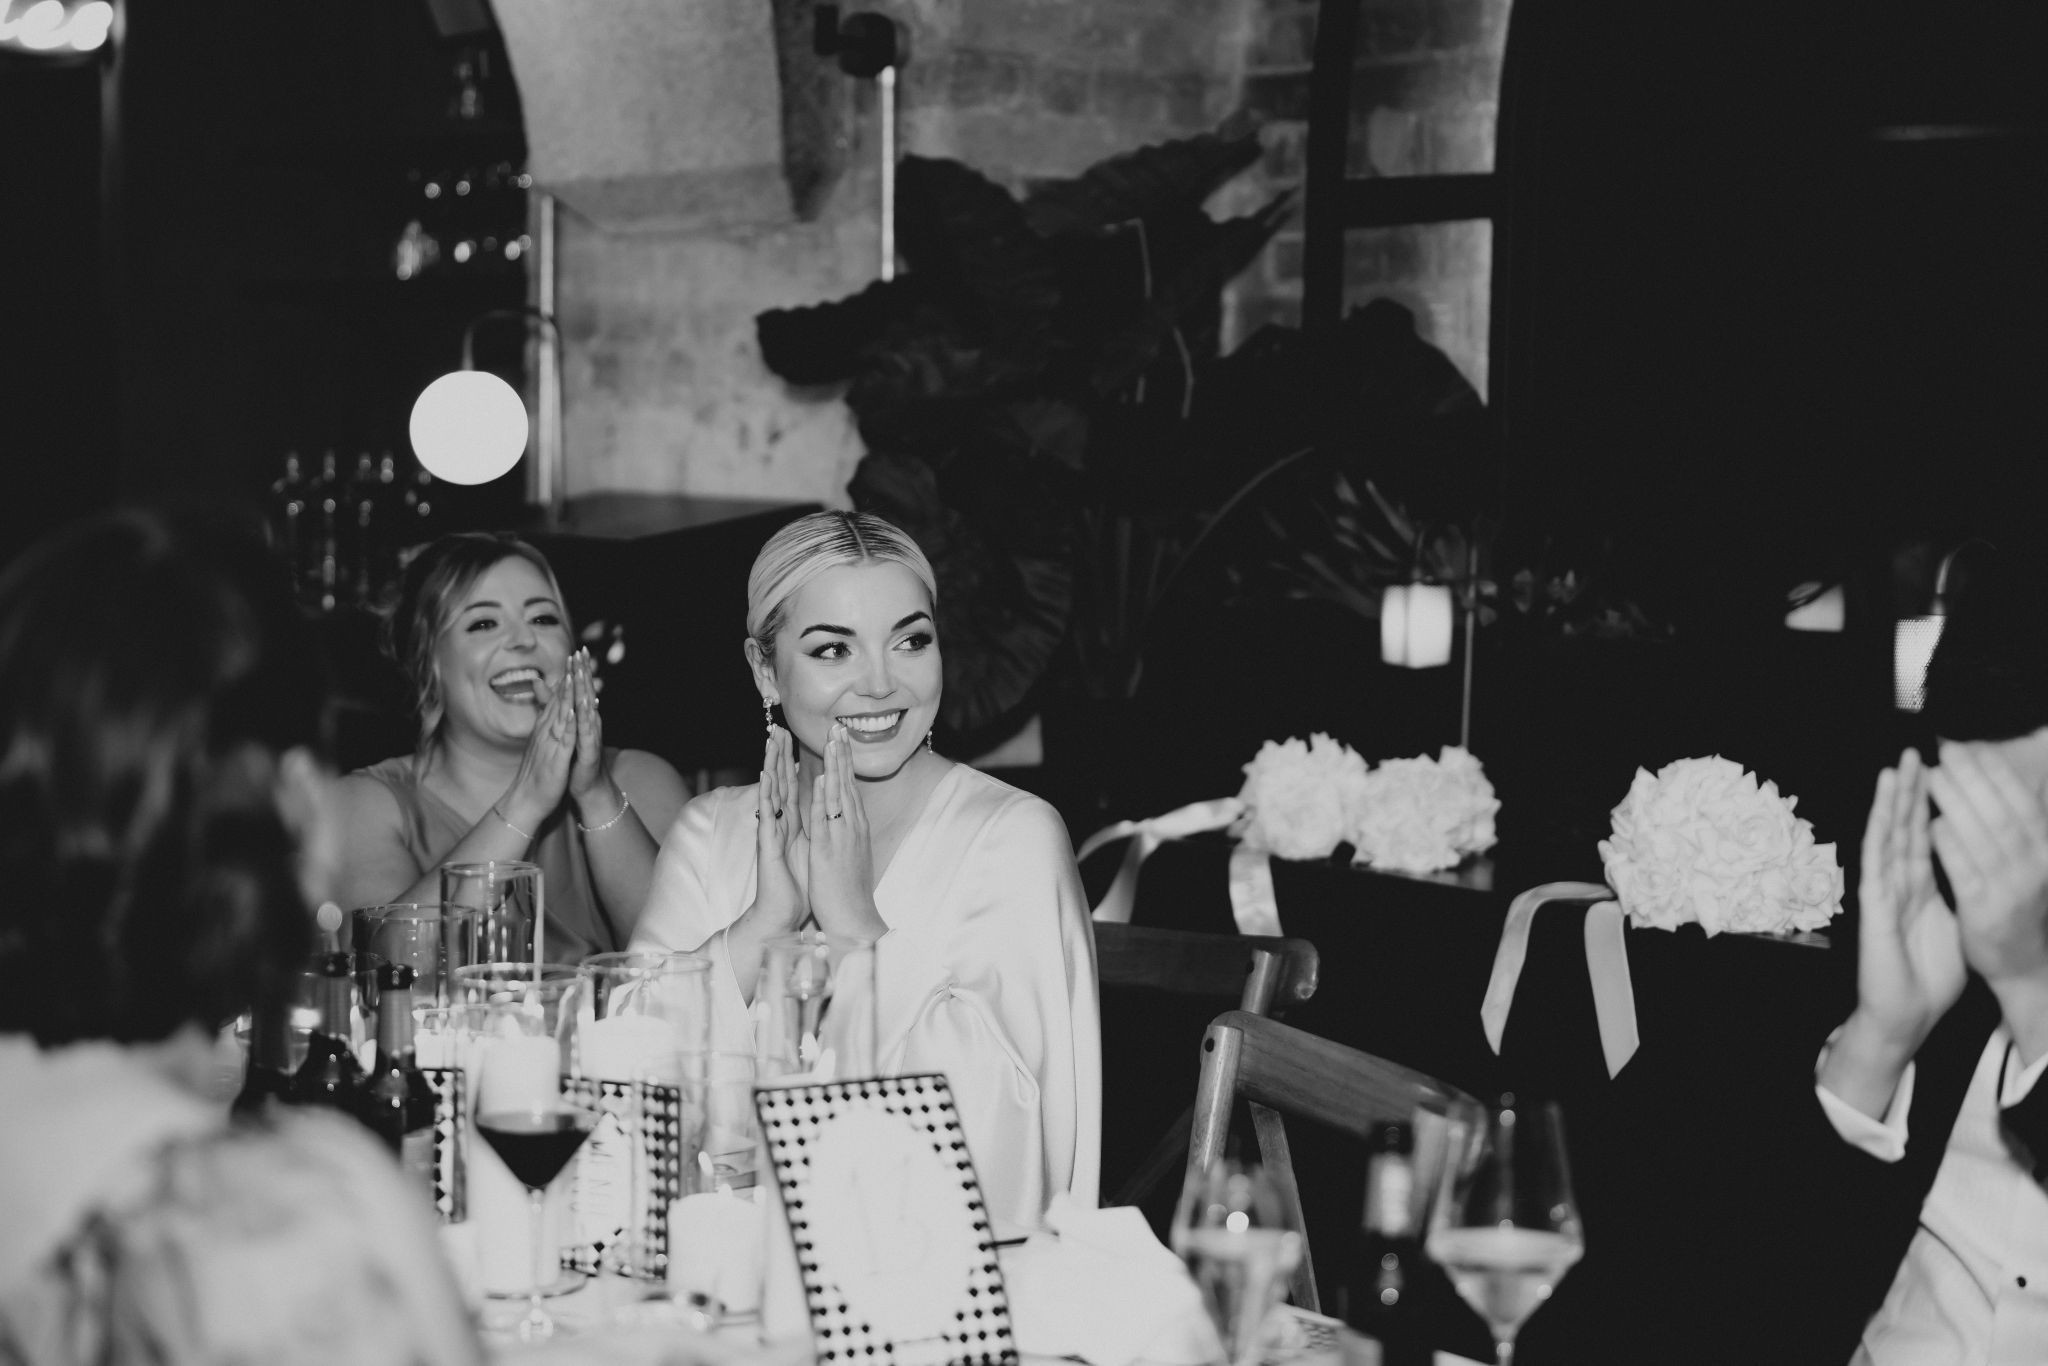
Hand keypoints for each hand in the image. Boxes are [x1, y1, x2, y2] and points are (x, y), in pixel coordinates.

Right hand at [499, 669, 574, 834]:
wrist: (525, 800)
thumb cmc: (535, 775)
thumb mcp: (541, 747)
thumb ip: (545, 728)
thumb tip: (549, 714)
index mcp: (545, 730)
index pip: (556, 700)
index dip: (565, 679)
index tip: (574, 660)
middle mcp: (546, 732)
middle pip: (558, 700)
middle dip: (568, 678)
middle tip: (576, 655)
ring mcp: (550, 743)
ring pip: (560, 714)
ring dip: (567, 694)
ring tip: (573, 674)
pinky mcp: (556, 757)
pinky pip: (562, 738)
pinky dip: (568, 723)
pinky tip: (573, 710)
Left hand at [565, 650, 612, 811]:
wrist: (588, 786)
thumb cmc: (577, 760)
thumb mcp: (565, 732)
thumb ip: (557, 710)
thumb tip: (552, 691)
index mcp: (583, 719)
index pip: (581, 690)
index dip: (579, 670)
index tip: (577, 650)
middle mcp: (590, 724)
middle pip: (587, 693)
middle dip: (584, 672)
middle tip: (583, 651)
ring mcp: (592, 736)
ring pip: (588, 708)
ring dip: (585, 690)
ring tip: (583, 672)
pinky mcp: (590, 750)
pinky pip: (587, 732)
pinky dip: (585, 718)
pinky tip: (584, 706)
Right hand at [752, 724, 805, 933]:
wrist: (781, 915)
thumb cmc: (797, 888)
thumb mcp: (810, 853)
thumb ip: (811, 833)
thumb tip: (819, 818)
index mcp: (793, 826)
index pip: (792, 787)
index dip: (793, 763)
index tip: (794, 740)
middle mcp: (780, 825)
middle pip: (780, 783)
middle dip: (779, 755)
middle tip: (778, 728)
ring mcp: (772, 833)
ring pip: (772, 792)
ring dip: (771, 765)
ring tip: (770, 741)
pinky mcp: (768, 846)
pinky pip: (768, 816)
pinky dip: (768, 795)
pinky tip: (766, 776)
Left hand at [807, 724, 884, 939]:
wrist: (854, 918)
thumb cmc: (850, 891)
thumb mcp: (852, 856)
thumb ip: (849, 835)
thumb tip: (847, 822)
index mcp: (856, 828)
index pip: (850, 788)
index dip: (845, 763)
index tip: (841, 740)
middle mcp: (853, 828)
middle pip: (847, 784)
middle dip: (842, 756)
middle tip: (839, 728)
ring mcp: (843, 837)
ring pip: (839, 795)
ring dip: (836, 767)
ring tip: (833, 741)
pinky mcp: (830, 849)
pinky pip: (827, 818)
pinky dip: (826, 797)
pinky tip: (825, 779)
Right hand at [1851, 749, 1966, 1052]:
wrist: (1906, 1014)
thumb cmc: (1929, 977)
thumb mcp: (1955, 924)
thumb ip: (1958, 893)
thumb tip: (1975, 867)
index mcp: (1920, 886)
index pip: (1925, 835)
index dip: (1931, 804)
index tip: (1939, 771)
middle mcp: (1899, 883)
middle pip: (1906, 827)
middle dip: (1912, 790)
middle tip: (1916, 752)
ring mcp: (1884, 892)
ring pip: (1888, 837)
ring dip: (1892, 802)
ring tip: (1897, 767)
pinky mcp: (1875, 907)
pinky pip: (1878, 863)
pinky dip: (1880, 834)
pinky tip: (1883, 811)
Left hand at [1928, 741, 2047, 991]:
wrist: (2023, 963)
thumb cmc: (2018, 900)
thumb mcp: (2029, 861)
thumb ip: (2014, 824)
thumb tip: (1991, 775)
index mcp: (2047, 849)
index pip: (2023, 801)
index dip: (1996, 771)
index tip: (1970, 746)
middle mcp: (2036, 866)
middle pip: (2001, 812)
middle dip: (1973, 777)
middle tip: (1944, 751)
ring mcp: (2012, 888)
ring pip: (1981, 836)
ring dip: (1955, 802)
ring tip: (1931, 777)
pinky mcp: (1985, 909)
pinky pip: (1964, 870)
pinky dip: (1948, 844)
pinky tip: (1931, 824)